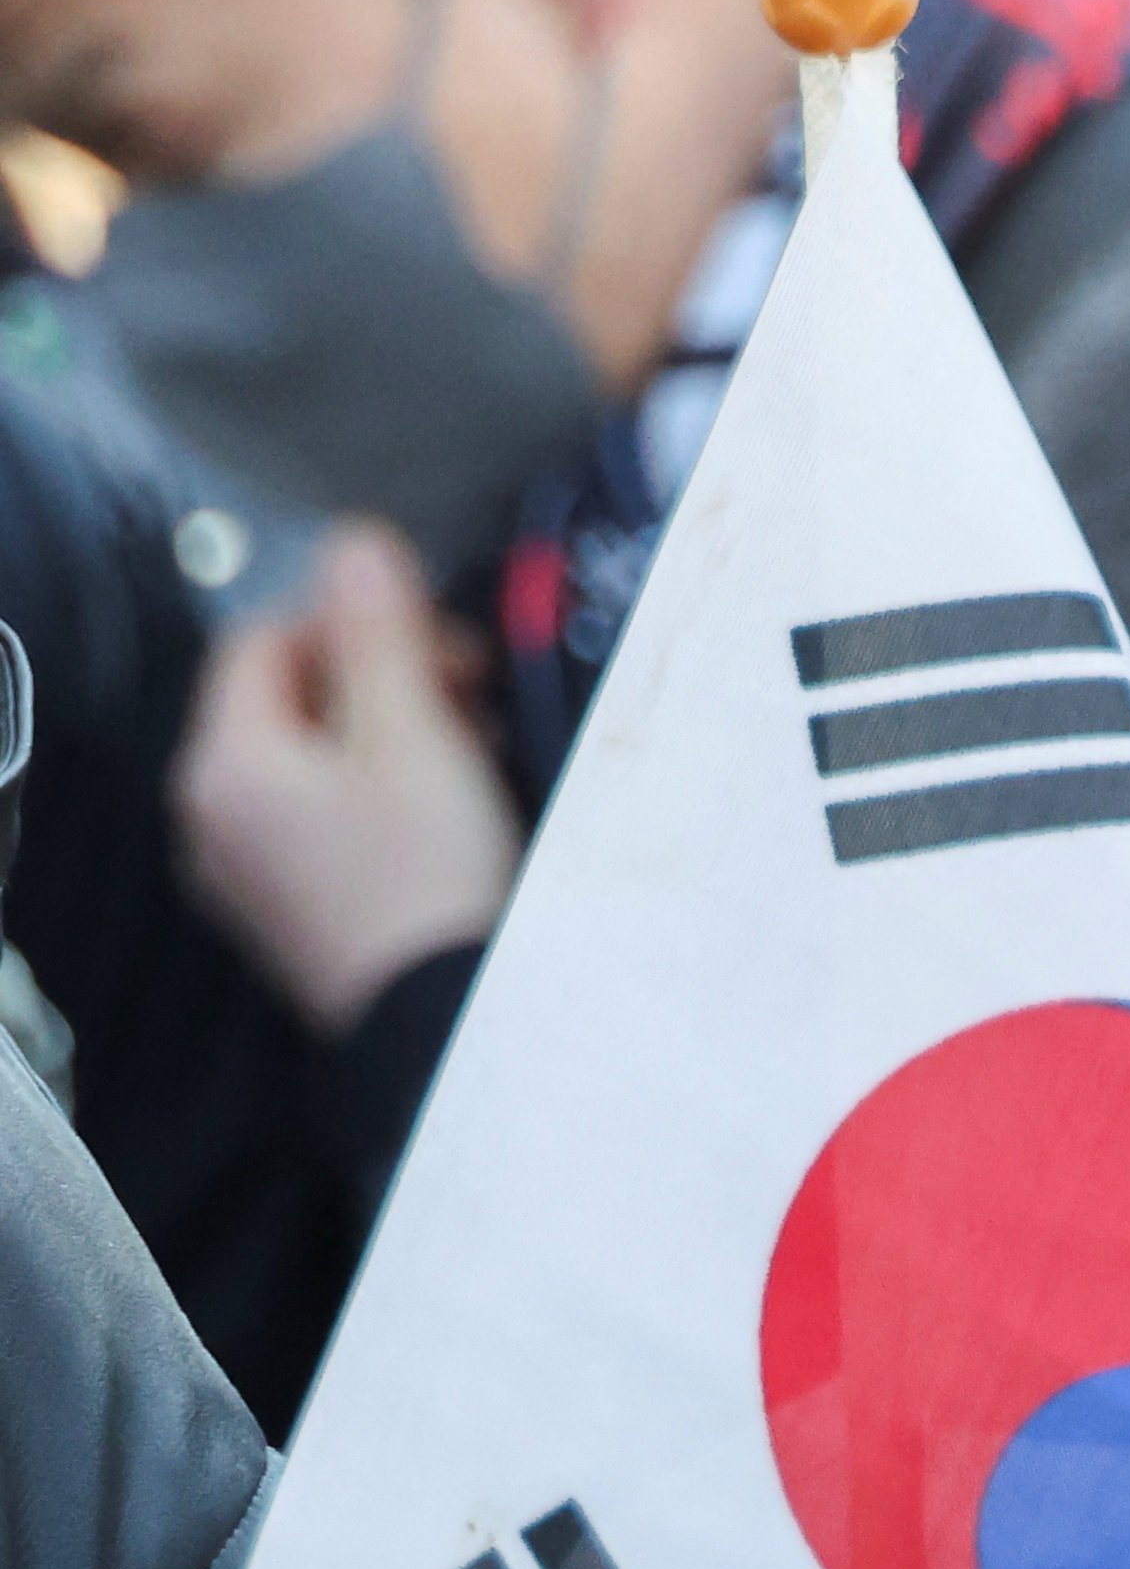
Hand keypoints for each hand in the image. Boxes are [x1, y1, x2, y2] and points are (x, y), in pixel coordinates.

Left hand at [169, 520, 522, 1032]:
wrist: (446, 1024)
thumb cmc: (427, 882)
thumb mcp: (413, 735)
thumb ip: (380, 634)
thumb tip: (353, 544)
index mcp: (225, 765)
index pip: (263, 639)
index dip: (352, 619)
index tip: (435, 639)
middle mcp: (217, 817)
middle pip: (289, 697)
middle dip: (384, 674)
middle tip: (468, 689)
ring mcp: (253, 868)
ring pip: (315, 755)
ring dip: (395, 727)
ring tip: (472, 745)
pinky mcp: (298, 906)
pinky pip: (328, 814)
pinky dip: (385, 788)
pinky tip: (450, 802)